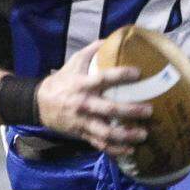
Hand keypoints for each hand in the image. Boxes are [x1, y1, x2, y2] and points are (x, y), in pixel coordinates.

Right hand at [36, 40, 152, 155]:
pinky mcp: (83, 134)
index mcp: (83, 84)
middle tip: (149, 110)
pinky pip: (100, 144)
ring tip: (143, 134)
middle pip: (109, 110)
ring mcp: (84, 121)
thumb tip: (112, 38)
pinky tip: (130, 150)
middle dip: (130, 111)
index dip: (121, 75)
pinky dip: (115, 149)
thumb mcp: (74, 62)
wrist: (40, 103)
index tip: (138, 72)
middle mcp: (84, 104)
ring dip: (126, 135)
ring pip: (106, 132)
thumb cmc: (62, 81)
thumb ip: (93, 50)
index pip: (104, 78)